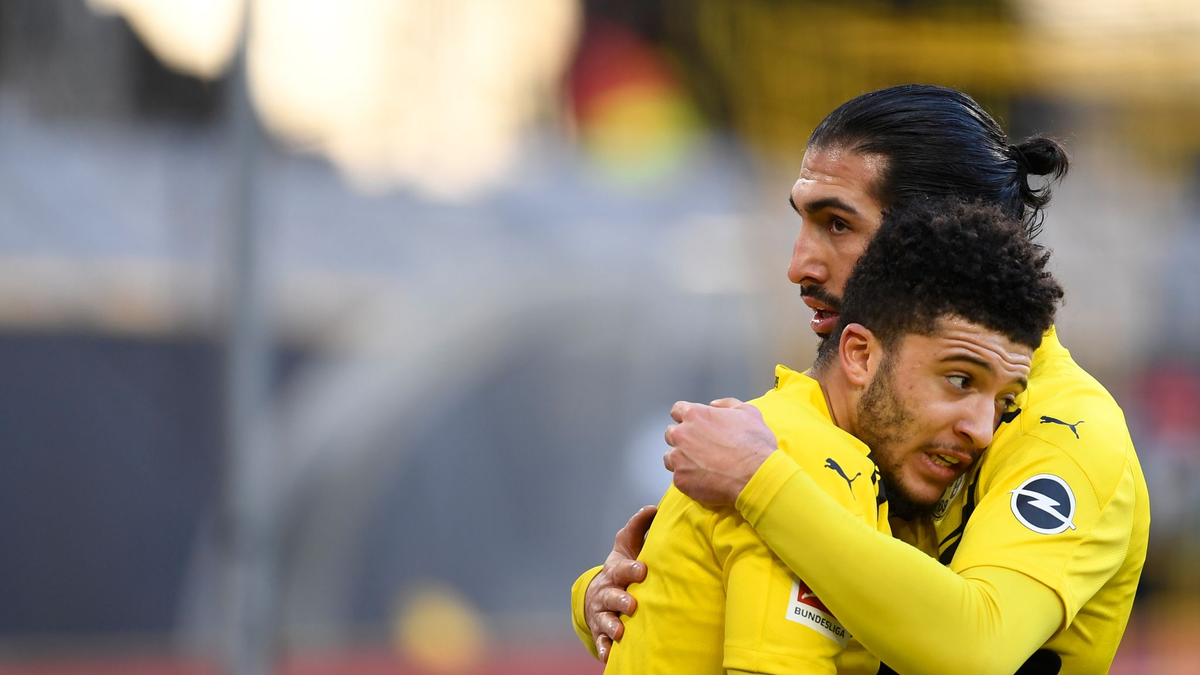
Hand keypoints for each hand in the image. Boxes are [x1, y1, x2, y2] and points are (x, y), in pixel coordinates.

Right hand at [585, 505, 655, 661]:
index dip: (632, 568)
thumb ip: (639, 527)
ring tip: (621, 632)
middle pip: (612, 595)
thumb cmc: (621, 567)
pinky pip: (602, 642)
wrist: (597, 594)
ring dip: (612, 625)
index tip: (643, 570)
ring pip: (605, 620)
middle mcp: (606, 592)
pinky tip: (610, 657)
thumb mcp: (626, 546)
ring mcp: (603, 613)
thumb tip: (654, 507)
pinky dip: (605, 649)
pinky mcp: (601, 632)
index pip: (623, 569)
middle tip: (632, 603)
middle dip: (621, 599)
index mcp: (615, 571)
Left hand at [663, 398, 776, 504]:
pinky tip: (705, 479)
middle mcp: (681, 435)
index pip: (677, 410)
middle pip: (671, 433)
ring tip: (701, 466)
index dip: (686, 417)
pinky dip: (689, 479)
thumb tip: (714, 405)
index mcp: (695, 415)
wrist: (756, 476)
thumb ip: (727, 404)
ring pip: (670, 457)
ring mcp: (679, 459)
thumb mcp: (748, 412)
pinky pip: (679, 478)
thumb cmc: (754, 445)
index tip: (693, 425)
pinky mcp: (681, 480)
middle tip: (700, 447)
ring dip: (682, 459)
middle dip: (683, 439)